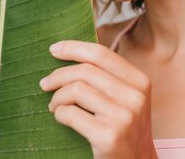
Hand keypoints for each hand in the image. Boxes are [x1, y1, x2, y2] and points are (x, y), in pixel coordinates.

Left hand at [39, 40, 158, 158]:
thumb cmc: (126, 130)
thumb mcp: (128, 99)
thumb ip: (109, 78)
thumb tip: (72, 54)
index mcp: (139, 81)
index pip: (101, 54)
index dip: (74, 48)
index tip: (54, 49)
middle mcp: (134, 96)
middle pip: (85, 71)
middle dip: (58, 75)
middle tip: (45, 84)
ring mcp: (123, 116)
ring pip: (76, 90)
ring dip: (57, 97)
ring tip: (54, 106)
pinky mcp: (108, 136)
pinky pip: (71, 114)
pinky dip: (59, 114)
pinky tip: (61, 118)